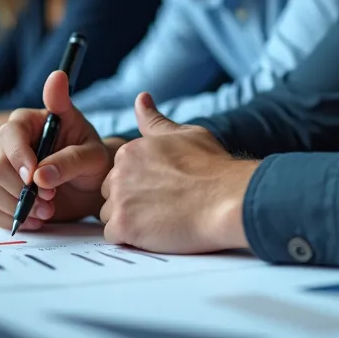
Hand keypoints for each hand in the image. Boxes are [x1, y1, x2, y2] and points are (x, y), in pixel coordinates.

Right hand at [0, 70, 111, 231]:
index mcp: (28, 121)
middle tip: (51, 198)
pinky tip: (35, 221)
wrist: (89, 185)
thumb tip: (40, 177)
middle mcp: (6, 141)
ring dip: (17, 206)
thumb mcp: (93, 156)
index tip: (34, 178)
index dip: (18, 156)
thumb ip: (71, 160)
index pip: (10, 133)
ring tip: (47, 211)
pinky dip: (10, 219)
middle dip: (22, 189)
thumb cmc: (90, 161)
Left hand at [100, 93, 256, 253]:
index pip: (119, 172)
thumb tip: (141, 99)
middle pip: (111, 194)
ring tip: (161, 220)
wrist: (229, 200)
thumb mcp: (186, 134)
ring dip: (130, 221)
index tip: (163, 190)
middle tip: (163, 207)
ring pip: (110, 215)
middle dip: (130, 202)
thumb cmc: (213, 168)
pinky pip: (115, 236)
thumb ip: (155, 121)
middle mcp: (119, 171)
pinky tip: (155, 232)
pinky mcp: (123, 225)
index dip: (141, 185)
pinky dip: (132, 239)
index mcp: (130, 150)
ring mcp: (119, 198)